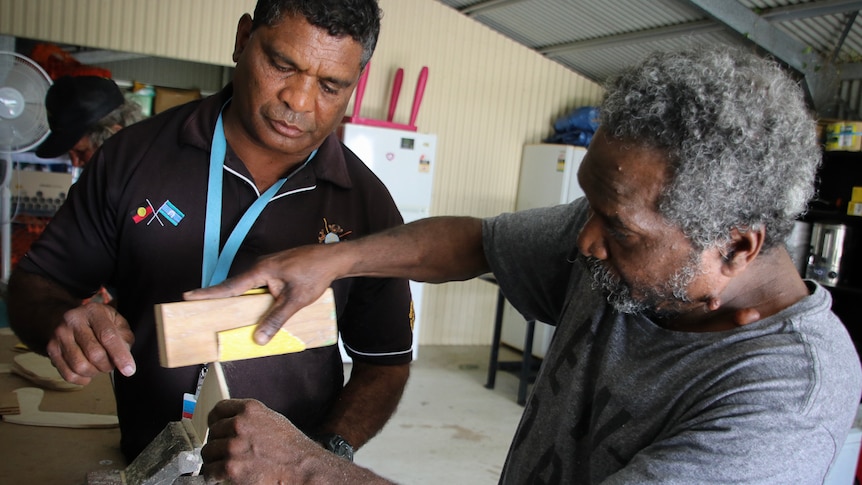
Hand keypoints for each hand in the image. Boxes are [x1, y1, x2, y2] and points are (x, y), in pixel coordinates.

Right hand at [45, 301, 135, 384]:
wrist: (70, 318)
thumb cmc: (100, 323)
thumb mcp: (117, 322)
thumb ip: (125, 338)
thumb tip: (124, 359)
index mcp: (93, 311)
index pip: (108, 336)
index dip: (120, 355)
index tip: (129, 370)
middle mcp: (73, 320)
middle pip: (94, 353)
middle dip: (108, 365)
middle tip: (111, 364)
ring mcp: (59, 334)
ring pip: (80, 366)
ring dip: (95, 372)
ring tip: (99, 366)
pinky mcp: (51, 348)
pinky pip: (68, 374)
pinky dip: (82, 379)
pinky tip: (88, 373)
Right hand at [184, 245, 339, 344]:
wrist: (333, 259)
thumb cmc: (315, 275)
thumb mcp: (295, 301)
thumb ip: (276, 319)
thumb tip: (259, 339)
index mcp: (260, 270)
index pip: (229, 286)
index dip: (208, 293)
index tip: (186, 296)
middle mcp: (260, 266)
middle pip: (235, 287)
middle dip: (218, 298)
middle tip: (197, 307)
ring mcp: (268, 267)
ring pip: (248, 287)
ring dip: (238, 299)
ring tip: (222, 314)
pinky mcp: (276, 270)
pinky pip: (258, 285)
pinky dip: (253, 297)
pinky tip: (255, 309)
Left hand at [201, 399, 340, 484]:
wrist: (301, 469)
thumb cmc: (291, 448)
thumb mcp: (272, 420)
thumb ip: (251, 418)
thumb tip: (233, 423)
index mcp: (250, 409)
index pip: (218, 410)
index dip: (215, 421)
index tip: (214, 428)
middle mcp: (239, 424)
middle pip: (212, 433)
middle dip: (218, 444)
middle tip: (226, 454)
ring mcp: (233, 446)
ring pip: (208, 452)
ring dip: (214, 461)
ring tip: (224, 466)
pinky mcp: (231, 467)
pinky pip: (209, 471)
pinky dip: (213, 477)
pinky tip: (222, 477)